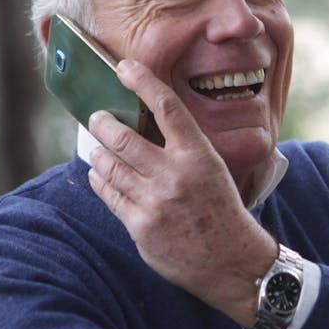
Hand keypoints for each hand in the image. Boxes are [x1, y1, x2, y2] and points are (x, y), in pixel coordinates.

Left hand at [86, 59, 277, 326]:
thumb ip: (183, 149)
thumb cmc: (222, 210)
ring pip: (111, 167)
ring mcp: (155, 202)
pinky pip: (110, 196)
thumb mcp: (213, 170)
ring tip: (96, 147)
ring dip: (98, 153)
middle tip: (97, 117)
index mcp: (199, 155)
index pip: (167, 107)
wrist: (232, 261)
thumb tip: (147, 127)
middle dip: (104, 123)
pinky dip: (101, 181)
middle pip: (125, 138)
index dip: (142, 82)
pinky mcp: (141, 227)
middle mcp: (175, 175)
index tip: (124, 67)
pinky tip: (99, 175)